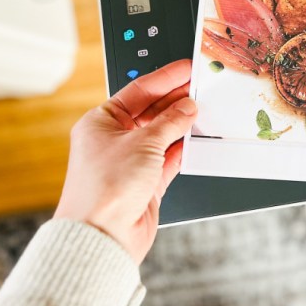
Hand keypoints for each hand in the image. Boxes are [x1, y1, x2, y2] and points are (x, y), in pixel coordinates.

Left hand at [54, 60, 196, 263]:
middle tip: (201, 87)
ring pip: (162, 134)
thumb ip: (170, 122)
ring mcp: (130, 161)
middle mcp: (113, 140)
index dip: (165, 78)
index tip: (186, 69)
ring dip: (182, 124)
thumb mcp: (143, 143)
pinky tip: (197, 138)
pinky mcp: (146, 182)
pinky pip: (169, 158)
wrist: (103, 236)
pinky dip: (183, 148)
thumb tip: (187, 107)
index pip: (138, 91)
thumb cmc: (104, 189)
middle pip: (151, 111)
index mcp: (100, 122)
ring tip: (204, 109)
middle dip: (176, 100)